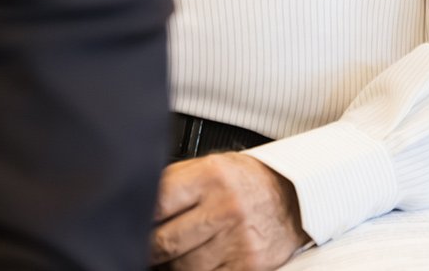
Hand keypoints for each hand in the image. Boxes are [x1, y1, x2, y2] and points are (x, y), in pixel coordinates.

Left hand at [151, 153, 307, 270]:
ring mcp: (237, 240)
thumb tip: (138, 207)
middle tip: (153, 245)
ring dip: (173, 265)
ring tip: (179, 252)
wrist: (294, 197)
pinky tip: (201, 260)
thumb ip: (174, 183)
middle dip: (153, 248)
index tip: (135, 225)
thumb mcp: (211, 167)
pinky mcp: (247, 266)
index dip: (140, 219)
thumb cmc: (245, 182)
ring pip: (182, 268)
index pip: (157, 204)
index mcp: (211, 176)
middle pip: (164, 243)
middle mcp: (226, 207)